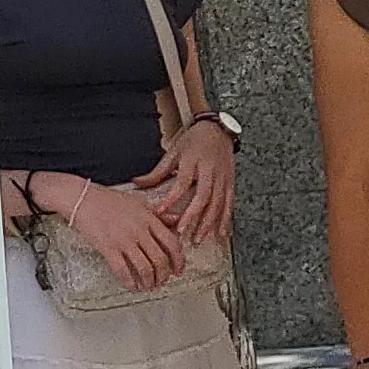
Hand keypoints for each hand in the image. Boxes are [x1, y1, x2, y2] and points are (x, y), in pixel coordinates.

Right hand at [46, 173, 186, 292]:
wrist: (83, 198)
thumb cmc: (110, 200)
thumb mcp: (139, 202)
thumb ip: (159, 214)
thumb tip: (177, 220)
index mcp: (149, 219)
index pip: (172, 243)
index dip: (179, 260)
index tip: (179, 270)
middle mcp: (140, 230)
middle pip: (160, 259)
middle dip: (164, 275)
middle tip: (162, 281)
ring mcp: (124, 240)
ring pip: (144, 268)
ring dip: (149, 282)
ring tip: (148, 286)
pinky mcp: (108, 248)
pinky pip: (122, 270)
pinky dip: (130, 282)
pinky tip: (132, 287)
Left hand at [141, 118, 237, 244]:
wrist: (218, 130)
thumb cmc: (195, 140)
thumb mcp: (174, 152)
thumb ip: (157, 172)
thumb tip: (137, 182)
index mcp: (193, 162)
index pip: (182, 183)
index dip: (172, 199)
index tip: (161, 212)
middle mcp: (210, 171)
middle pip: (203, 197)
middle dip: (193, 216)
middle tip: (183, 232)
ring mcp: (222, 177)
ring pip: (218, 203)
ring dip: (209, 223)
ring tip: (199, 238)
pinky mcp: (230, 182)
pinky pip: (229, 203)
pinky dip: (225, 219)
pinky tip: (221, 232)